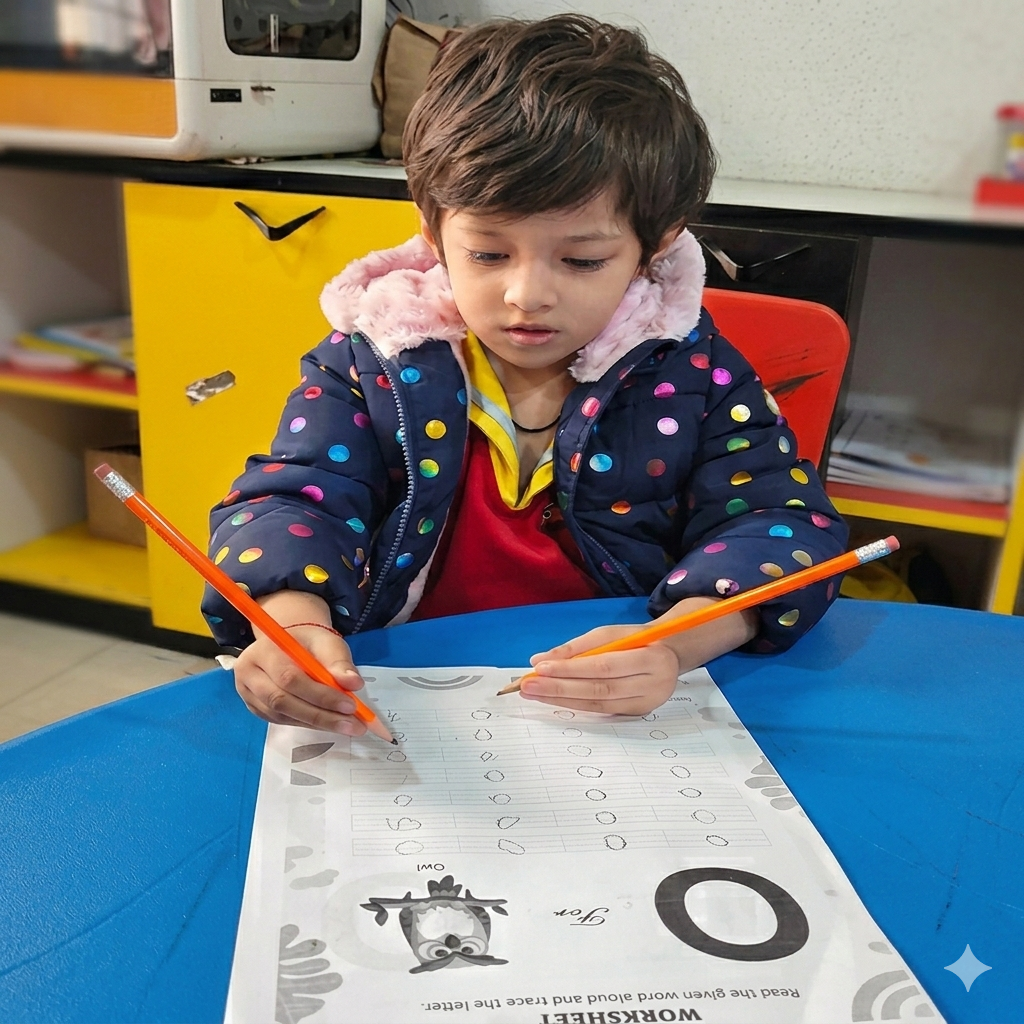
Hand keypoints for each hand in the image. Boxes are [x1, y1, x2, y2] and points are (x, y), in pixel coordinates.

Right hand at [233, 591, 366, 735]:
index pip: (289, 678)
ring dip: (317, 723)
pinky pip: (283, 721)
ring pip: (282, 715)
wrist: (290, 645)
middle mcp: (249, 673)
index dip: (320, 694)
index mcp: (263, 651)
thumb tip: (354, 683)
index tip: (350, 705)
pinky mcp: (256, 709)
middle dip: (321, 715)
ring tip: (348, 726)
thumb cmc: (308, 643)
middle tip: (353, 724)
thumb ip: (339, 662)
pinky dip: (309, 724)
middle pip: (282, 701)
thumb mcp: (326, 643)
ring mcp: (249, 694)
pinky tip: (330, 724)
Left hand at [522, 597, 758, 716]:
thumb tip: (540, 659)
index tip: (540, 668)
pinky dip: (575, 706)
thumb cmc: (637, 640)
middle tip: (528, 686)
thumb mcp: (612, 634)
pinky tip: (555, 700)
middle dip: (560, 688)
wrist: (670, 655)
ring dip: (562, 700)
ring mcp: (647, 704)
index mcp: (652, 657)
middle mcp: (654, 684)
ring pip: (598, 704)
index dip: (571, 669)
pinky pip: (602, 712)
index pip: (604, 665)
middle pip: (600, 689)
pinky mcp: (638, 714)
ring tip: (535, 694)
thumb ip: (577, 647)